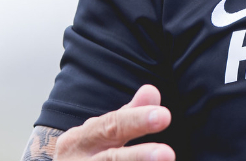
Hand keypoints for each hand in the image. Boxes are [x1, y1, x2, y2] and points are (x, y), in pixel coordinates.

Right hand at [55, 85, 174, 160]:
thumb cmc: (86, 154)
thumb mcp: (100, 133)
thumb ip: (128, 115)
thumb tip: (152, 90)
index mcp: (78, 141)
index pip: (110, 126)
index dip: (137, 121)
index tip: (164, 116)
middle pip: (110, 159)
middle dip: (138, 157)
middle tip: (167, 153)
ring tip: (166, 158)